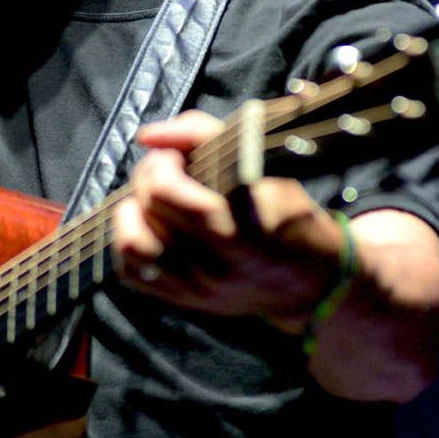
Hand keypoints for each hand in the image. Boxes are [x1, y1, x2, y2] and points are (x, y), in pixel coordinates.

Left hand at [113, 110, 344, 326]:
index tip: (179, 155)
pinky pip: (132, 272)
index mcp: (242, 227)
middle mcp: (218, 264)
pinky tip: (150, 226)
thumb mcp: (263, 166)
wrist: (307, 280)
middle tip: (166, 169)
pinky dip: (131, 242)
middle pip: (150, 208)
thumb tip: (149, 136)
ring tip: (151, 200)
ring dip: (133, 212)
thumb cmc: (286, 214)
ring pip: (133, 244)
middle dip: (149, 176)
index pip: (168, 190)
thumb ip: (203, 136)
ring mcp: (198, 288)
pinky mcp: (184, 301)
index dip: (163, 162)